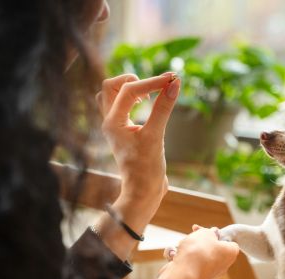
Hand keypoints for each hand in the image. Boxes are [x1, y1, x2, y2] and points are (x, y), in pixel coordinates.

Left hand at [96, 73, 179, 217]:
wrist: (143, 192)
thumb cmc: (146, 169)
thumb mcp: (156, 136)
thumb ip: (163, 108)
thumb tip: (175, 83)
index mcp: (112, 122)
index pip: (129, 90)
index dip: (152, 82)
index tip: (173, 79)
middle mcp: (109, 122)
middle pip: (111, 86)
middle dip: (133, 81)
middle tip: (154, 89)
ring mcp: (115, 126)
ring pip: (112, 95)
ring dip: (129, 89)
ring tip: (148, 96)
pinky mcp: (123, 131)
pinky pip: (121, 106)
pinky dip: (133, 100)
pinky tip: (149, 105)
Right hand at [156, 225, 239, 278]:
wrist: (183, 275)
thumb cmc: (198, 252)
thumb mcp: (206, 233)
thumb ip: (209, 231)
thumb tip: (213, 233)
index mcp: (230, 254)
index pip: (228, 241)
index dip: (217, 234)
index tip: (207, 231)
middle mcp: (222, 265)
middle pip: (210, 247)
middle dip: (198, 240)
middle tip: (191, 236)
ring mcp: (208, 273)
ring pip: (196, 255)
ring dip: (186, 248)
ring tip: (180, 247)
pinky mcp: (194, 278)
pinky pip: (187, 264)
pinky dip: (180, 258)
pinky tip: (174, 256)